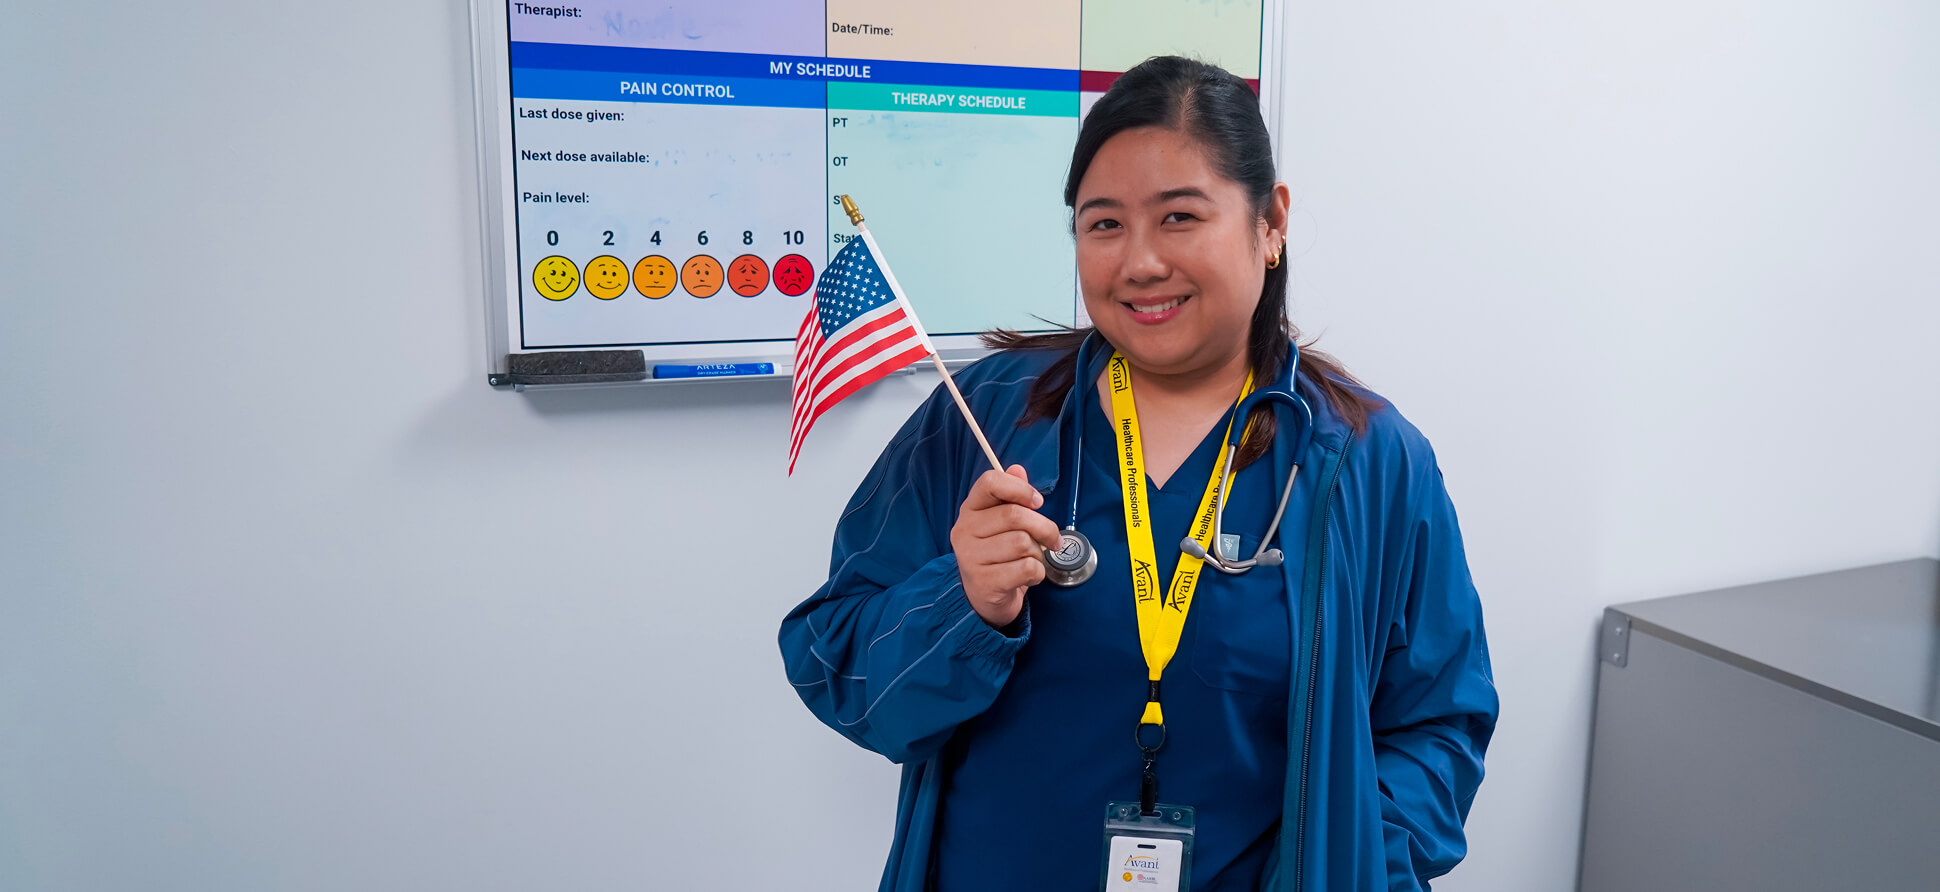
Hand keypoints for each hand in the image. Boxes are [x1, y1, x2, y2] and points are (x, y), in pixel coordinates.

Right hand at [950, 465, 1062, 628]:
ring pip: (1023, 543)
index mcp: (970, 509)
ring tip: (1032, 559)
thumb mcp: (1001, 523)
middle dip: (1044, 527)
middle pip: (1015, 515)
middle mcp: (965, 530)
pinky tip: (1029, 575)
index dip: (1019, 488)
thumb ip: (1011, 495)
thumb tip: (1018, 469)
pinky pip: (1026, 568)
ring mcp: (971, 557)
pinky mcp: (984, 581)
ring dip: (1038, 553)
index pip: (990, 482)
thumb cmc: (997, 554)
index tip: (1038, 501)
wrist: (981, 597)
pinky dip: (1037, 572)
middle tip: (1053, 539)